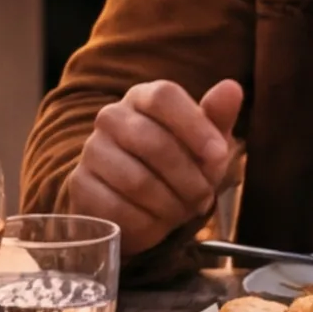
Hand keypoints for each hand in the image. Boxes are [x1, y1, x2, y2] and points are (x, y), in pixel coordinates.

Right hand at [64, 75, 245, 248]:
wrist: (137, 205)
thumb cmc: (177, 167)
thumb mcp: (204, 145)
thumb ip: (217, 117)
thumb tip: (231, 88)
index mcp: (143, 98)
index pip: (164, 96)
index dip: (195, 126)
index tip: (219, 156)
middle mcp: (111, 117)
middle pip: (153, 143)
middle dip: (188, 177)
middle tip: (203, 196)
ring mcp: (92, 151)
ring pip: (137, 181)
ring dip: (170, 204)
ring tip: (182, 210)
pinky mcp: (80, 185)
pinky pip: (118, 209)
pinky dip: (147, 223)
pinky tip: (156, 221)